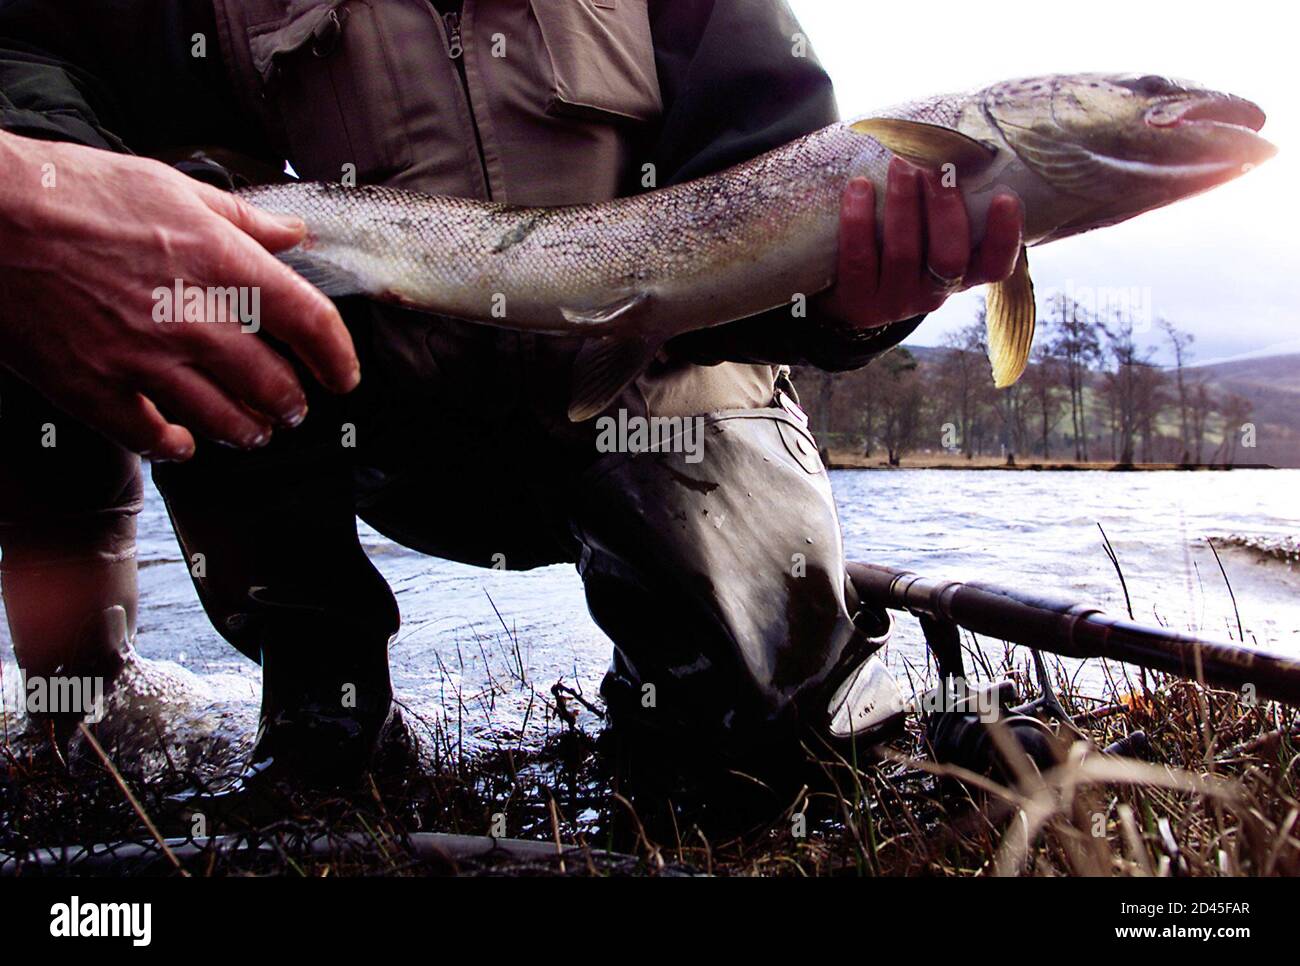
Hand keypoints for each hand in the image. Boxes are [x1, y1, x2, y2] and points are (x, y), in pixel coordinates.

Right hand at [0, 131, 358, 460]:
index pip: (311, 323)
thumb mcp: (171, 188)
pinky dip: (179, 447)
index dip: (339, 357)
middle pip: (274, 385)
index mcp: (221, 265)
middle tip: (294, 408)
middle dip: (293, 404)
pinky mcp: (97, 390)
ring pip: (226, 420)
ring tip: (254, 430)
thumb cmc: (74, 192)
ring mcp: (146, 361)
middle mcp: (194, 320)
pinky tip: (185, 443)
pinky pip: (155, 439)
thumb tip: (293, 236)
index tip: (345, 375)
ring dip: (249, 430)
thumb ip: (242, 221)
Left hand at [814, 157, 1023, 329]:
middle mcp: (933, 294)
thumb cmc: (898, 241)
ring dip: (902, 204)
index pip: (995, 266)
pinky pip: (858, 260)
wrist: (843, 290)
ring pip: (903, 255)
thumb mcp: (928, 230)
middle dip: (944, 208)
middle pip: (948, 258)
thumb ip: (945, 200)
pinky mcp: (858, 301)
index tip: (1005, 198)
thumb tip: (955, 139)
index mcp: (962, 275)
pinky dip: (858, 221)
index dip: (1004, 237)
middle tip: (935, 168)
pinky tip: (859, 188)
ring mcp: (895, 302)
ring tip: (898, 164)